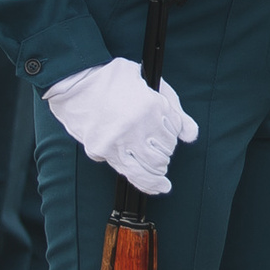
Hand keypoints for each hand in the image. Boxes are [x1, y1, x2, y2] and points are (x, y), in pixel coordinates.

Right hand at [44, 58, 200, 195]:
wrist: (78, 83)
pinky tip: (157, 187)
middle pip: (164, 151)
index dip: (172, 136)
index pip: (174, 133)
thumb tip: (191, 136)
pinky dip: (147, 184)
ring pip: (150, 166)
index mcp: (152, 106)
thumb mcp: (154, 87)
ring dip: (159, 169)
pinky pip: (130, 174)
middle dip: (166, 153)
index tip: (166, 135)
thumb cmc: (118, 82)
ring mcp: (119, 140)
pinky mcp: (103, 151)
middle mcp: (138, 126)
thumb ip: (176, 113)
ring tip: (160, 170)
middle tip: (160, 151)